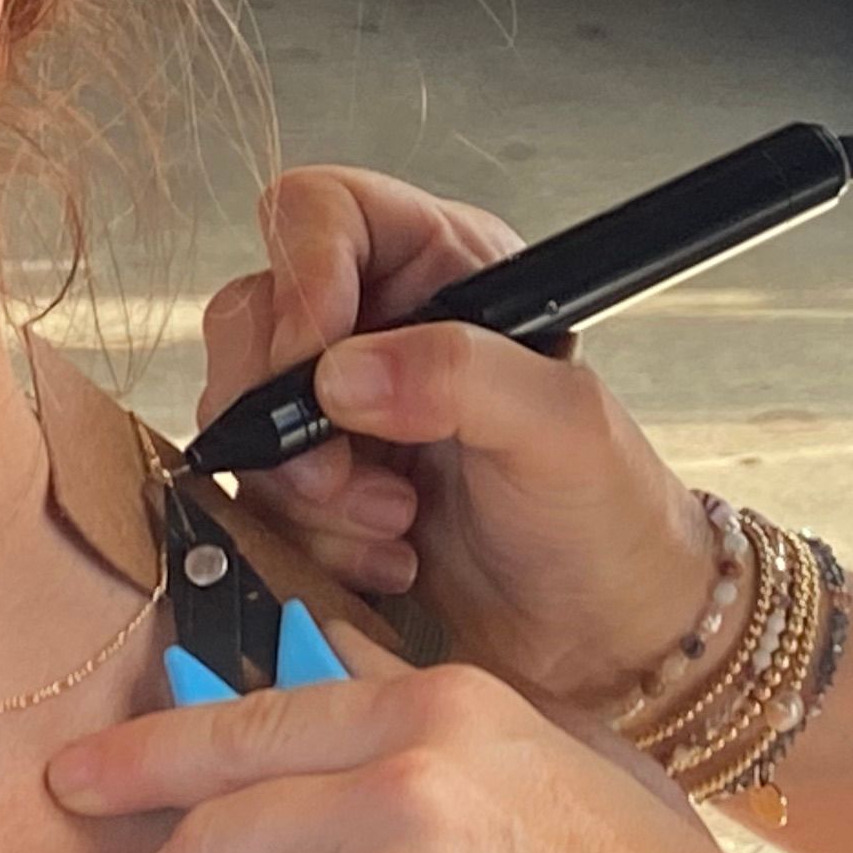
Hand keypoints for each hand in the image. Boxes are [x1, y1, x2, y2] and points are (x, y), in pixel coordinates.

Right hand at [201, 167, 725, 707]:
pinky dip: (309, 540)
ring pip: (243, 417)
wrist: (599, 638)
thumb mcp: (563, 427)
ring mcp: (339, 411)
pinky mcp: (316, 490)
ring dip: (307, 489)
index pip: (321, 213)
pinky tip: (385, 560)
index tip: (320, 366)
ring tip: (397, 522)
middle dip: (286, 410)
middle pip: (254, 317)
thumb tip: (344, 373)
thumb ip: (461, 374)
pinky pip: (255, 499)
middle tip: (345, 472)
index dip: (301, 274)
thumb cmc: (608, 517)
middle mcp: (380, 327)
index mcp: (444, 268)